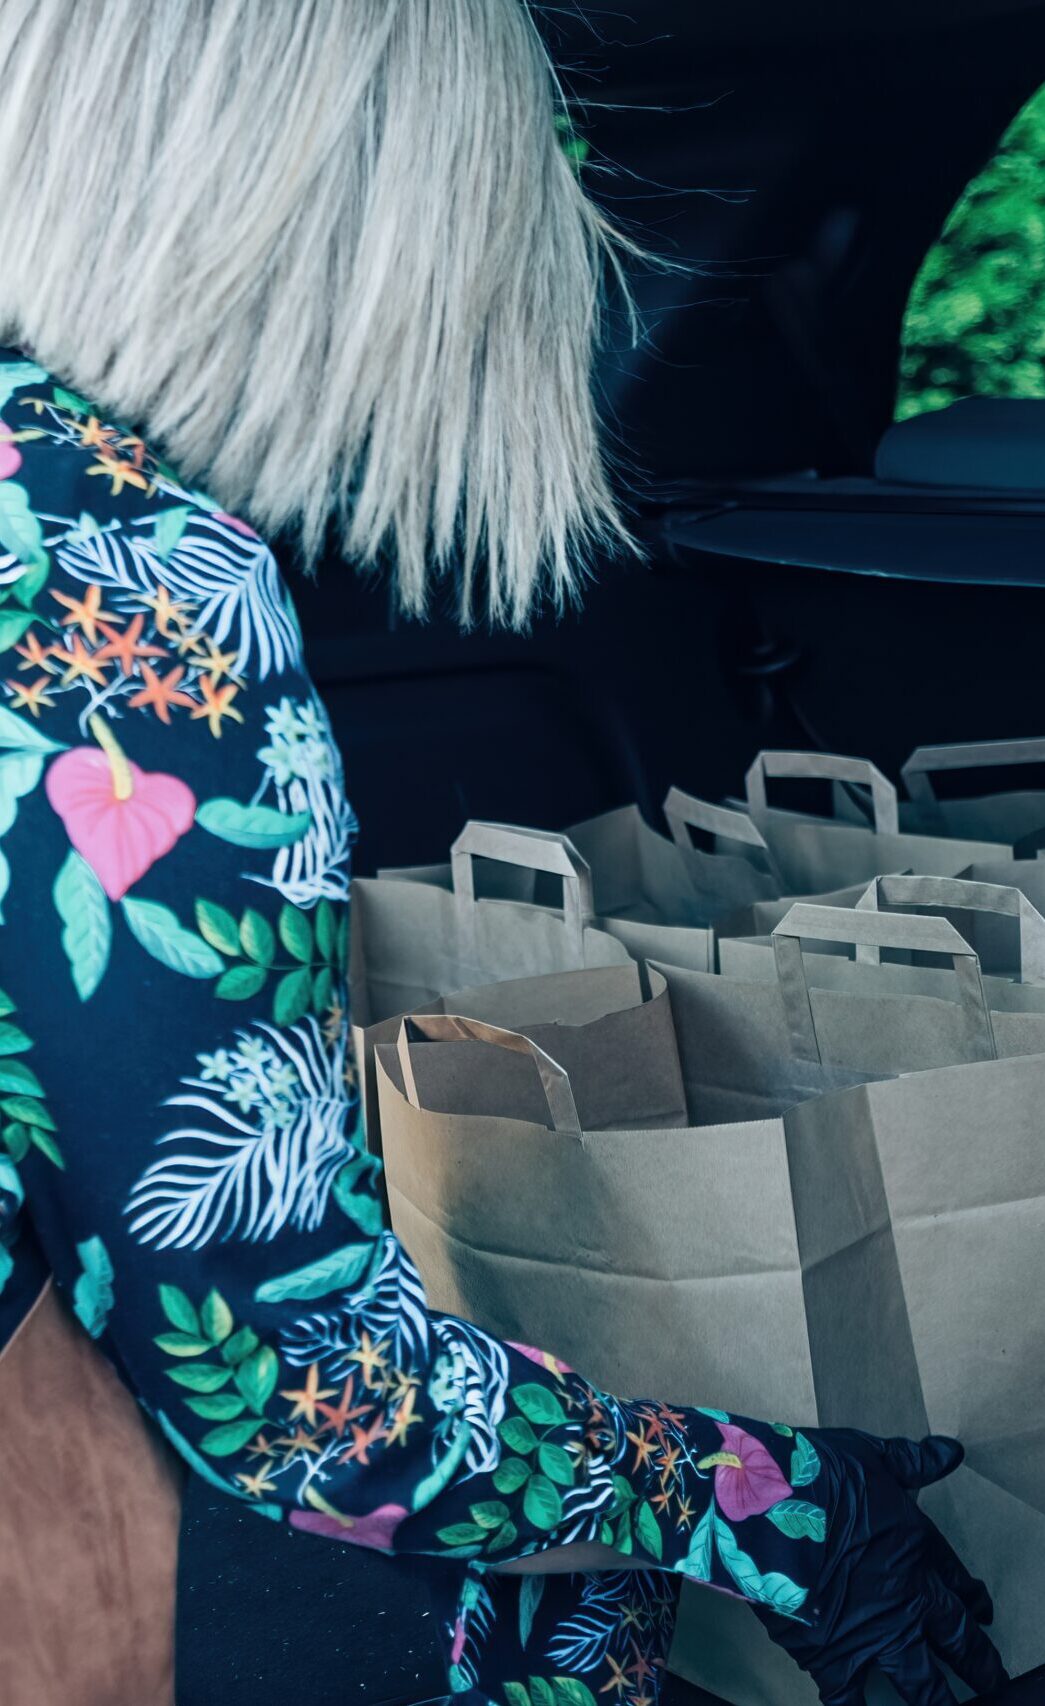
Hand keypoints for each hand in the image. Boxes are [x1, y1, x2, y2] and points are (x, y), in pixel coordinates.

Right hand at [755, 1430, 1007, 1704]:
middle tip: (993, 1681)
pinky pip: (850, 1699)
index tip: (982, 1610)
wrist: (777, 1511)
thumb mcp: (875, 1455)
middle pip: (956, 1641)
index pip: (956, 1581)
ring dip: (937, 1701)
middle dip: (978, 1663)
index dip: (972, 1597)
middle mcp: (906, 1600)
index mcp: (917, 1549)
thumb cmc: (824, 1475)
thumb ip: (915, 1461)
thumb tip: (953, 1451)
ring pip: (920, 1683)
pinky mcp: (834, 1657)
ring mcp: (874, 1635)